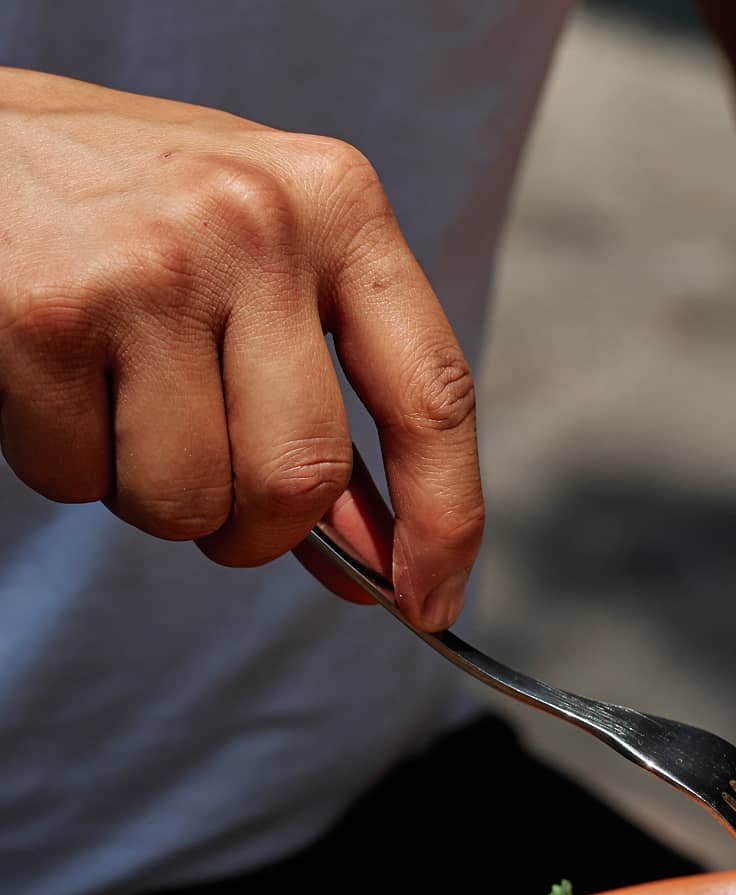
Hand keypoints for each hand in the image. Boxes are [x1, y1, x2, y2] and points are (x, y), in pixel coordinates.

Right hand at [0, 69, 481, 627]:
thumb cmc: (129, 218)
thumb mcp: (256, 274)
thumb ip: (322, 412)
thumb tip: (382, 564)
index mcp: (339, 205)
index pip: (435, 396)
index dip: (444, 523)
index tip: (431, 603)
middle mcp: (256, 223)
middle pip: (300, 479)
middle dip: (255, 532)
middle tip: (214, 502)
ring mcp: (149, 265)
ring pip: (188, 500)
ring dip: (153, 500)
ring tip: (120, 407)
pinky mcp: (46, 312)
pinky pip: (79, 479)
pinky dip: (63, 465)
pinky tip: (52, 381)